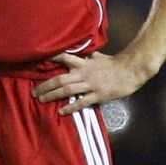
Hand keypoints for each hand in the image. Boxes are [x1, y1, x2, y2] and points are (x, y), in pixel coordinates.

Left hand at [32, 51, 147, 114]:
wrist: (131, 70)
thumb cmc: (115, 64)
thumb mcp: (99, 57)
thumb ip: (88, 57)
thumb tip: (84, 53)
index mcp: (84, 63)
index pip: (64, 57)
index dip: (51, 58)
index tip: (37, 60)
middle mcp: (84, 73)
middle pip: (60, 78)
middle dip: (45, 85)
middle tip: (34, 92)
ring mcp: (90, 84)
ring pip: (67, 90)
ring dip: (52, 95)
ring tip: (41, 100)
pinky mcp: (98, 95)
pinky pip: (81, 102)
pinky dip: (70, 107)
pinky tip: (61, 111)